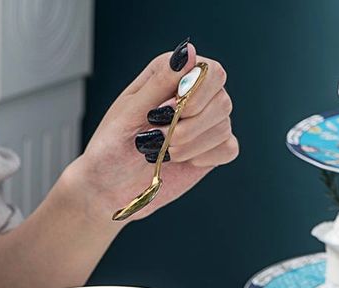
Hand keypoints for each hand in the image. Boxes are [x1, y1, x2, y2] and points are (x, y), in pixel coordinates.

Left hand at [69, 39, 237, 221]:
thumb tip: (189, 50)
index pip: (211, 71)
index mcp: (172, 74)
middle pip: (222, 101)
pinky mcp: (211, 150)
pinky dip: (205, 158)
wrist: (108, 185)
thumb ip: (159, 83)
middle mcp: (195, 94)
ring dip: (190, 146)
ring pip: (224, 126)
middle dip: (189, 127)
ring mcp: (205, 123)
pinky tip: (181, 161)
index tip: (164, 114)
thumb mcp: (128, 112)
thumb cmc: (111, 146)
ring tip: (162, 153)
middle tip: (157, 139)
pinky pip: (229, 148)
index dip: (195, 95)